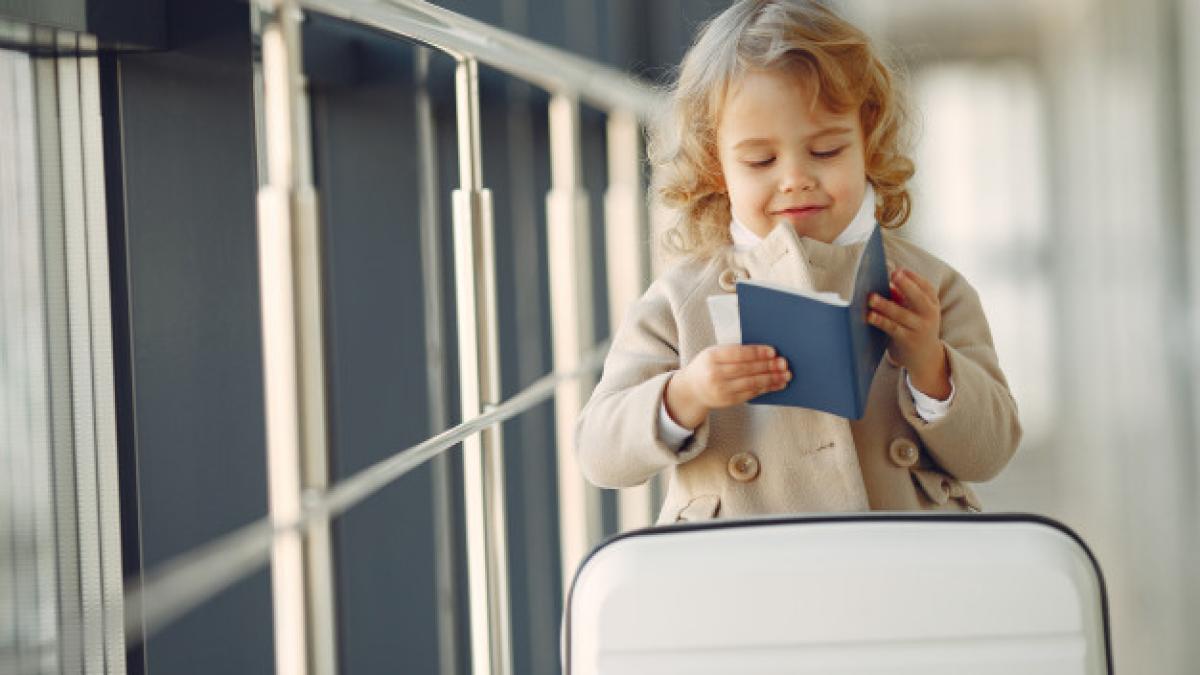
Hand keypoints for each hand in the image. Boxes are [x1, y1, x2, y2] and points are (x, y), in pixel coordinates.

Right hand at [664, 344, 789, 428]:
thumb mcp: (714, 353)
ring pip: (751, 383)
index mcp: (712, 357)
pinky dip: (765, 388)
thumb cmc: (707, 366)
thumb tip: (765, 352)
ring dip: (771, 379)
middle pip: (747, 369)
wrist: (691, 389)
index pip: (738, 354)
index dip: (757, 353)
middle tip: (784, 363)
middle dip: (768, 366)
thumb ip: (734, 352)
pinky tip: (776, 384)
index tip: (773, 351)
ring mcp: (721, 389)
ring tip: (785, 375)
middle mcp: (715, 374)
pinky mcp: (728, 401)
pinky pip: (750, 393)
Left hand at [867, 267, 950, 398]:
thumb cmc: (915, 328)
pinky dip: (880, 321)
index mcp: (932, 303)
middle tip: (893, 274)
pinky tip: (869, 316)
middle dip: (906, 285)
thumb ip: (902, 297)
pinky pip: (892, 328)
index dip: (913, 277)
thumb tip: (886, 282)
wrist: (926, 358)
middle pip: (918, 297)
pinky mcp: (908, 340)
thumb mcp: (915, 311)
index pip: (926, 286)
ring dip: (885, 305)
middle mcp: (929, 314)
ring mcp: (919, 328)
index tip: (899, 270)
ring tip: (871, 297)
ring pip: (901, 314)